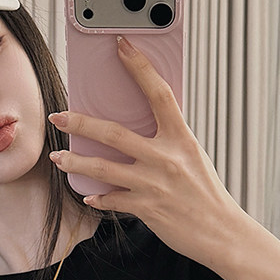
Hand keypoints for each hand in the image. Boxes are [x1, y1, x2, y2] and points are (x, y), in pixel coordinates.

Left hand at [47, 35, 246, 266]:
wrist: (221, 232)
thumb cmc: (207, 194)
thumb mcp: (193, 157)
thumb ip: (168, 141)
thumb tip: (141, 128)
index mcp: (181, 138)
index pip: (158, 93)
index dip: (139, 67)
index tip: (121, 46)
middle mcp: (165, 158)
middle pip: (113, 133)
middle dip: (80, 123)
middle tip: (58, 117)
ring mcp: (153, 184)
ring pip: (103, 168)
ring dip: (75, 162)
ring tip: (57, 158)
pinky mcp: (146, 208)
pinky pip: (113, 199)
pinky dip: (99, 197)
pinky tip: (88, 195)